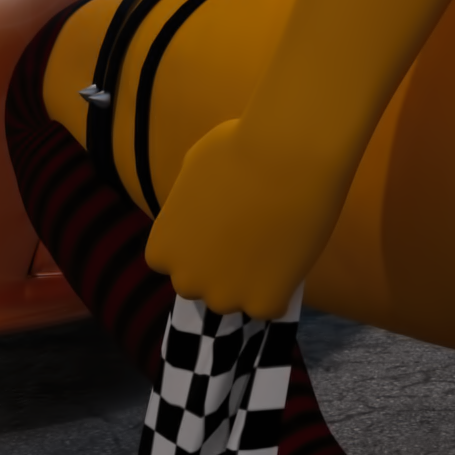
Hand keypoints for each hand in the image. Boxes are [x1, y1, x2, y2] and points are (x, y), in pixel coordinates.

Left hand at [143, 118, 342, 319]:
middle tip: (251, 240)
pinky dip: (282, 289)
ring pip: (237, 300)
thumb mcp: (194, 172)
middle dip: (222, 269)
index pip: (176, 262)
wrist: (286, 156)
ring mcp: (225, 296)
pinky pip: (271, 306)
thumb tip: (205, 211)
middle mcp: (185, 280)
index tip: (222, 229)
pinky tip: (291, 258)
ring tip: (275, 249)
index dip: (200, 247)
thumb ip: (191, 204)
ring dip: (251, 283)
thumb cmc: (238, 149)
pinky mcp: (263, 304)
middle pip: (203, 285)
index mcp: (162, 250)